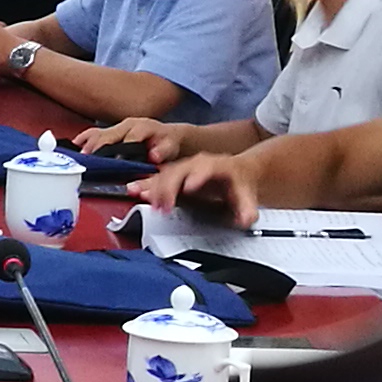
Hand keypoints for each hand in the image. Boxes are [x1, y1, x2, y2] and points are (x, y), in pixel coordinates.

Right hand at [82, 117, 180, 159]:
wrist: (167, 136)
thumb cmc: (168, 144)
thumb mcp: (170, 148)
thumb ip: (163, 151)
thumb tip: (154, 155)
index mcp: (142, 127)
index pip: (128, 138)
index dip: (120, 150)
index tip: (112, 161)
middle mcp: (128, 125)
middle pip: (107, 135)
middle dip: (97, 147)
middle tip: (87, 159)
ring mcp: (118, 127)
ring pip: (98, 133)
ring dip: (87, 144)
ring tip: (79, 155)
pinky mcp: (111, 130)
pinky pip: (94, 132)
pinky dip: (84, 138)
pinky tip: (76, 144)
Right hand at [135, 152, 257, 227]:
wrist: (237, 171)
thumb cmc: (239, 182)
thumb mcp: (247, 195)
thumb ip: (247, 208)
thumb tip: (247, 218)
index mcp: (216, 164)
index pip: (205, 167)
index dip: (197, 176)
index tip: (189, 187)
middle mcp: (197, 163)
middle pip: (179, 170)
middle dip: (169, 187)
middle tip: (163, 205)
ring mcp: (184, 168)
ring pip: (165, 173)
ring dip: (153, 186)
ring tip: (143, 198)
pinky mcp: (175, 176)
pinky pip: (158, 178)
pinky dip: (146, 185)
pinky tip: (134, 190)